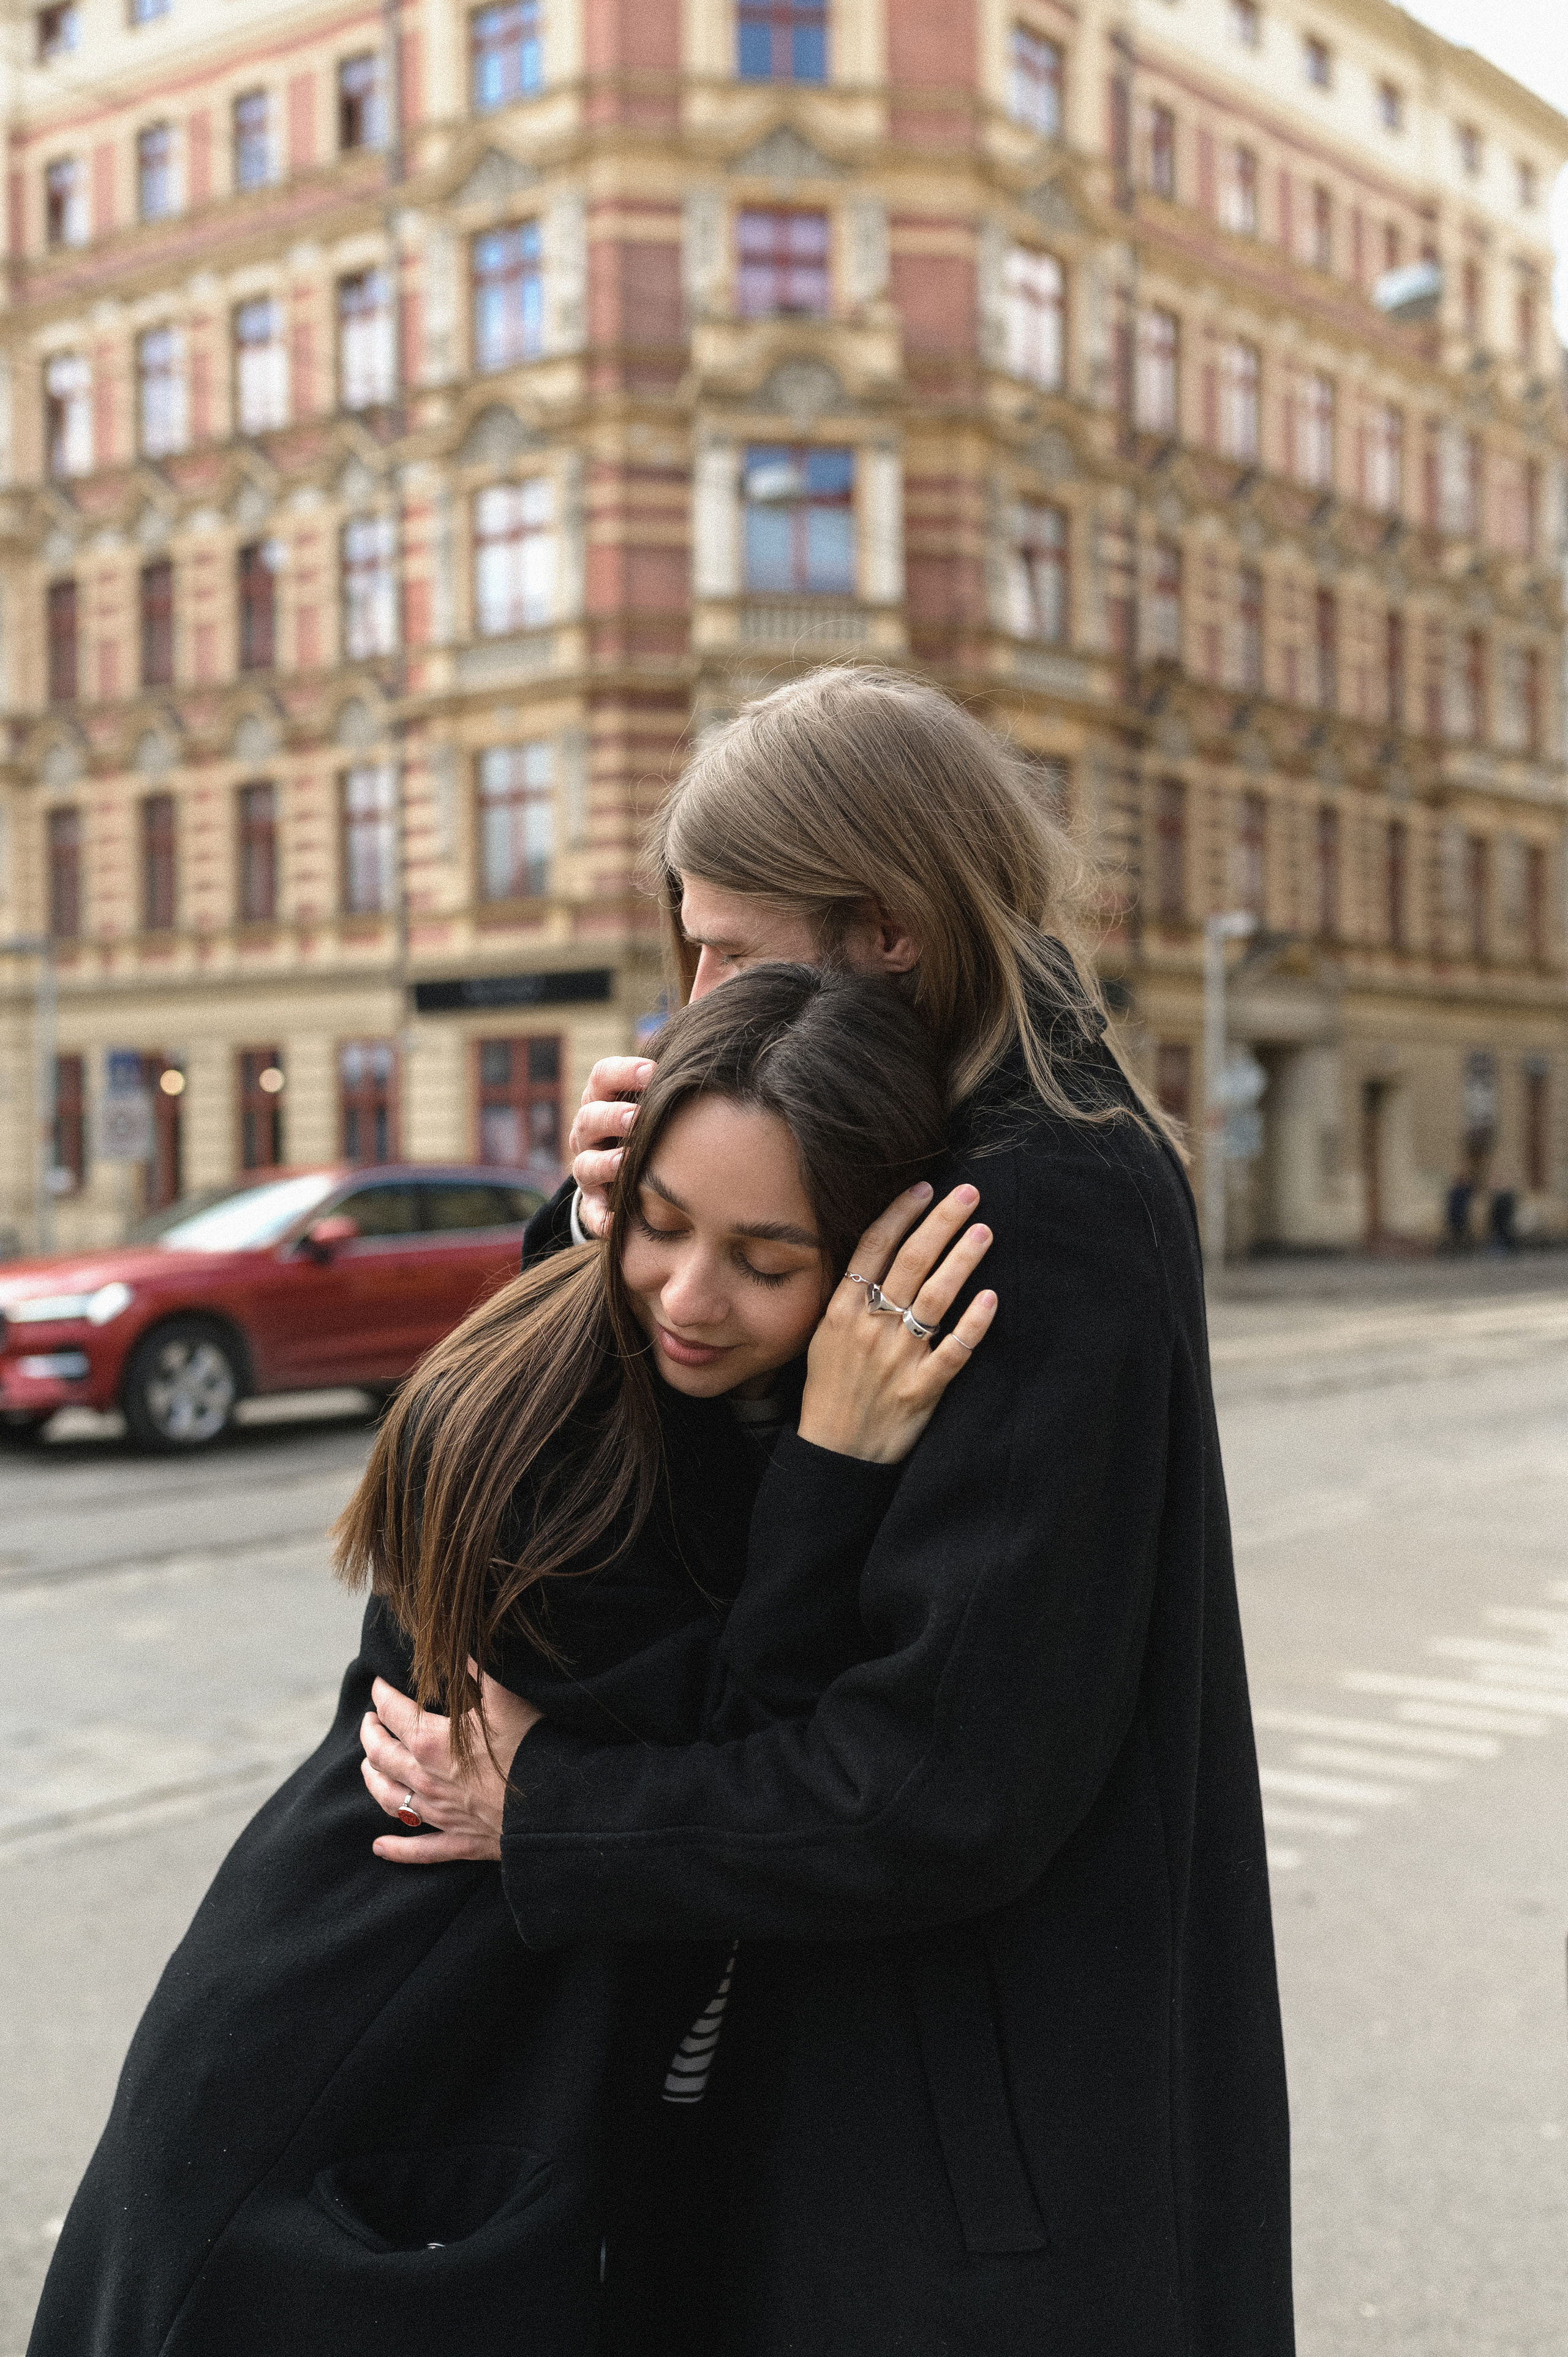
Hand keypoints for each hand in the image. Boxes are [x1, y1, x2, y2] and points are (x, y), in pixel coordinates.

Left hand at [360, 1671, 541, 1865]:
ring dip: (373, 1780)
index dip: (381, 1696)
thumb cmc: (533, 1746)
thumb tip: (459, 1643)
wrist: (558, 1804)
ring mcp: (440, 1814)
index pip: (393, 1713)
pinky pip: (418, 1850)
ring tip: (367, 1766)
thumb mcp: (505, 1696)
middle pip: (381, 1756)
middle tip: (369, 1721)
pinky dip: (396, 1849)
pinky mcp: (458, 1841)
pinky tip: (379, 1846)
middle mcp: (426, 1779)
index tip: (378, 1686)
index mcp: (431, 1741)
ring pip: (390, 1799)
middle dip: (370, 1735)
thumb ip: (477, 1668)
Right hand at [567, 1057, 655, 1238]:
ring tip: (627, 1160)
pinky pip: (591, 1213)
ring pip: (585, 1164)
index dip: (624, 1072)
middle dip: (612, 1117)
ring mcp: (588, 1170)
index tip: (653, 1072)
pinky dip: (600, 1218)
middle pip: (589, 1118)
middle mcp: (588, 1134)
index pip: (601, 1077)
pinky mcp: (593, 1204)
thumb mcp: (651, 1101)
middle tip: (636, 1117)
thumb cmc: (648, 1127)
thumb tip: (707, 1054)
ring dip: (605, 1163)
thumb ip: (668, 1084)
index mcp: (601, 1101)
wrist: (622, 1175)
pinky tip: (616, 1223)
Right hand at [797, 1184, 997, 1465]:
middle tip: (969, 1194)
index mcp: (842, 1312)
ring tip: (984, 1231)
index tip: (925, 1187)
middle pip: (911, 1263)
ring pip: (935, 1298)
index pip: (873, 1249)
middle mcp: (870, 1328)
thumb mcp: (824, 1338)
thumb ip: (849, 1300)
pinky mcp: (920, 1389)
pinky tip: (992, 1299)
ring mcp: (897, 1359)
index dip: (901, 1214)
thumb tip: (876, 1257)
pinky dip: (973, 1325)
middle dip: (941, 1223)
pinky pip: (952, 1352)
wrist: (834, 1454)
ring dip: (962, 1260)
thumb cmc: (830, 1392)